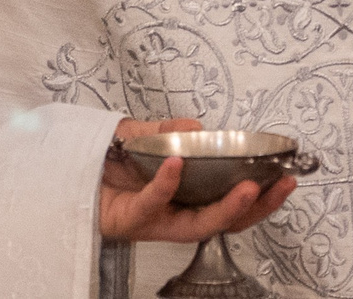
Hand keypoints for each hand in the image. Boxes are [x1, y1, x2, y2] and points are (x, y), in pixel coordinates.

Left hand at [98, 118, 299, 243]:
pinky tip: (177, 163)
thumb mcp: (143, 134)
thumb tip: (201, 129)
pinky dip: (166, 184)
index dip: (262, 194)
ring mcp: (157, 220)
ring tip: (247, 186)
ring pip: (200, 224)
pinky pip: (154, 203)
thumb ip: (170, 131)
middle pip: (228, 219)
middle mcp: (177, 213)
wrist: (66, 169)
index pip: (232, 200)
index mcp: (187, 195)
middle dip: (259, 206)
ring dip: (227, 207)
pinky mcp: (131, 220)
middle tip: (279, 185)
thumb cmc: (107, 160)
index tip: (286, 175)